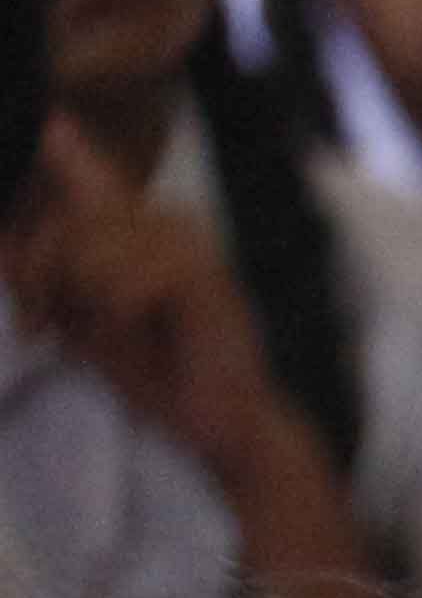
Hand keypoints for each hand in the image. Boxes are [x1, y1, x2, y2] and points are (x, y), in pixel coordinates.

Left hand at [0, 117, 311, 490]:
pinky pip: (121, 277)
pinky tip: (138, 331)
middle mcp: (164, 217)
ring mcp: (188, 241)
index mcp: (137, 221)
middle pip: (66, 214)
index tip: (38, 215)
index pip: (71, 168)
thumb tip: (0, 237)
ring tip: (96, 333)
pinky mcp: (203, 274)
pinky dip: (114, 313)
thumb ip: (36, 269)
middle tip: (39, 324)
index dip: (45, 198)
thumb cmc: (158, 373)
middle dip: (37, 274)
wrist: (224, 429)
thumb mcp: (74, 315)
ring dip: (78, 299)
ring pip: (88, 243)